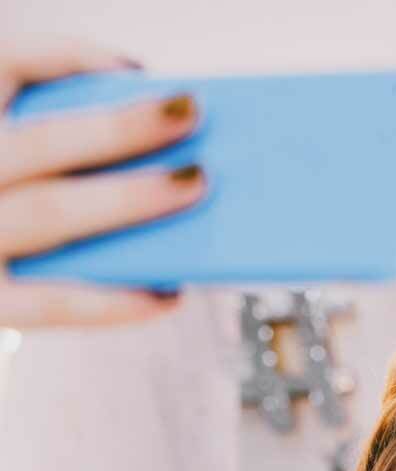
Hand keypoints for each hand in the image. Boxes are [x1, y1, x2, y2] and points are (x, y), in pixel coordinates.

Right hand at [0, 36, 205, 327]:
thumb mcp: (20, 146)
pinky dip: (118, 301)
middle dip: (120, 128)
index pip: (7, 65)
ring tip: (195, 182)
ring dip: (130, 198)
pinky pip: (56, 305)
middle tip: (191, 115)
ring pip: (54, 213)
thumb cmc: (19, 195)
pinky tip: (169, 292)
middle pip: (43, 144)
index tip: (136, 68)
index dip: (68, 59)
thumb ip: (60, 122)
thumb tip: (150, 108)